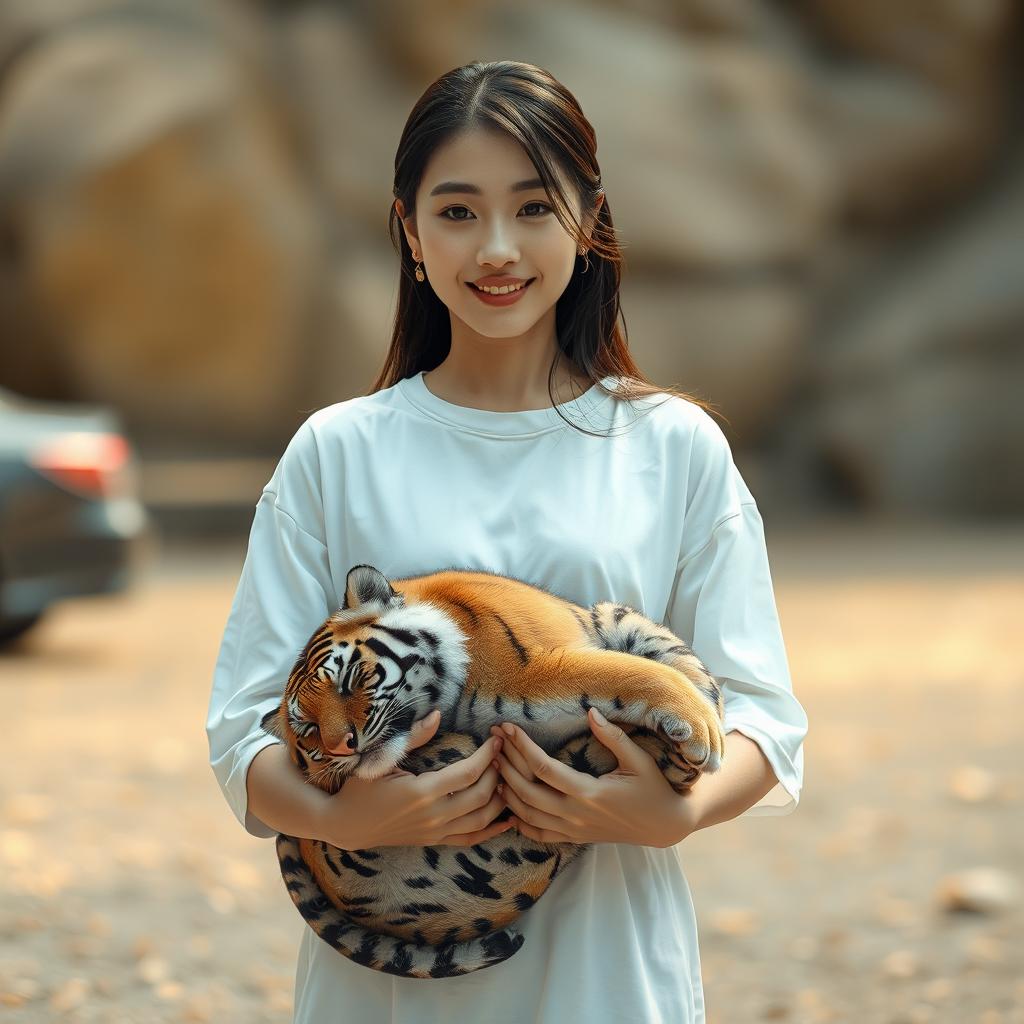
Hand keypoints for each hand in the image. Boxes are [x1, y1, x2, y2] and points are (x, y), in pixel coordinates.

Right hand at [319, 710, 513, 848]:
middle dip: (497, 772)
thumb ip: (413, 737)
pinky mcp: (434, 840)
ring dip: (499, 799)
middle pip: (481, 795)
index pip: (467, 773)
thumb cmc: (361, 788)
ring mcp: (435, 831)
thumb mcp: (382, 758)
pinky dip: (492, 830)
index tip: (496, 740)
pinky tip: (508, 820)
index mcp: (422, 792)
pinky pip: (470, 839)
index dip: (487, 756)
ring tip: (507, 777)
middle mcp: (433, 815)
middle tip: (503, 754)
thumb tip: (438, 715)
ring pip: (481, 819)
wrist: (346, 825)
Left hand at [489, 708, 699, 848]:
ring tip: (494, 767)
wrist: (665, 825)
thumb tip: (590, 711)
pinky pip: (539, 834)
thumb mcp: (638, 760)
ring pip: (527, 815)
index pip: (543, 768)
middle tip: (492, 742)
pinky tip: (507, 805)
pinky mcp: (575, 838)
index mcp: (589, 792)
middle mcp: (576, 814)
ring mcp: (573, 830)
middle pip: (527, 791)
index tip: (507, 728)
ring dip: (507, 791)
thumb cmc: (653, 788)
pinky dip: (519, 822)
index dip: (522, 746)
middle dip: (506, 764)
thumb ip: (613, 737)